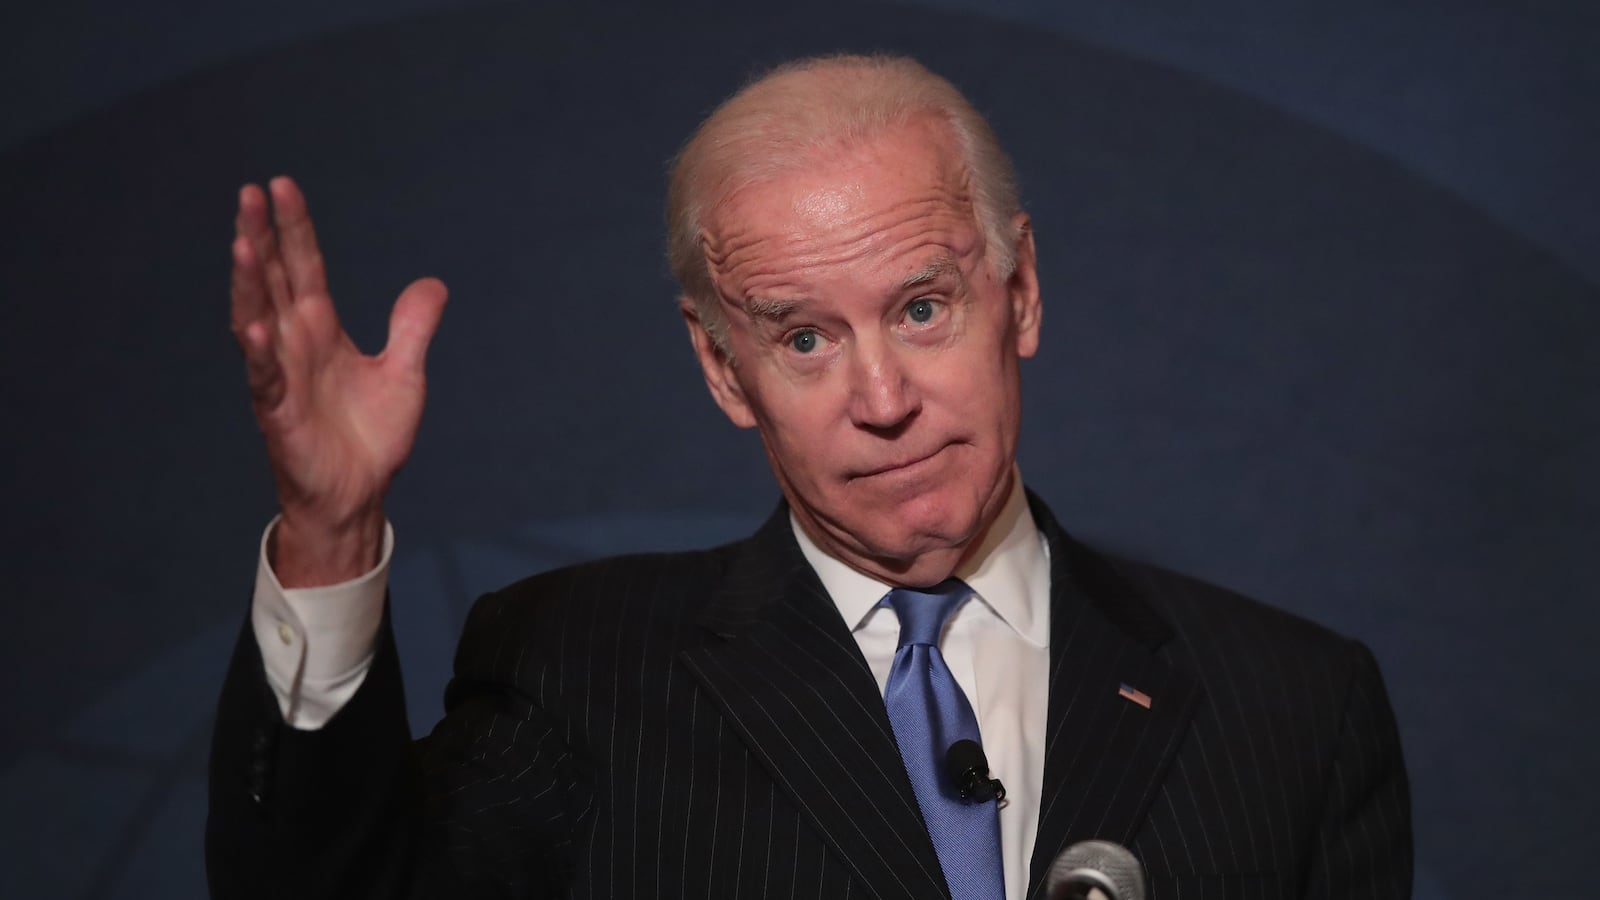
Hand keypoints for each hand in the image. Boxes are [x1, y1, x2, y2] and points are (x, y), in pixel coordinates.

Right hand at [231, 176, 446, 585]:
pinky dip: (260, 353)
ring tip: (241, 242)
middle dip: (261, 237)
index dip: (294, 228)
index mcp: (321, 330)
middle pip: (273, 280)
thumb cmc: (370, 437)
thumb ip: (413, 327)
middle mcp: (295, 344)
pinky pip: (265, 378)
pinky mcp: (279, 413)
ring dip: (248, 283)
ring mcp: (281, 376)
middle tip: (250, 192)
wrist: (359, 495)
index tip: (281, 185)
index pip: (303, 267)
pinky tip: (255, 325)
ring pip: (257, 319)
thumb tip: (434, 283)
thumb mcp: (405, 374)